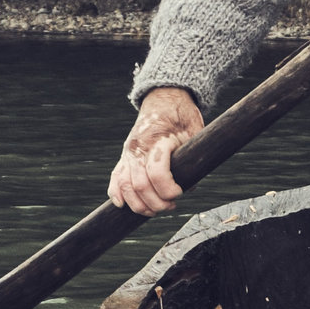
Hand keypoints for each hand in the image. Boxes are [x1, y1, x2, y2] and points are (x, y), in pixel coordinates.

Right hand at [110, 87, 203, 216]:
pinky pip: (115, 178)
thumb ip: (194, 158)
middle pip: (140, 185)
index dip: (169, 190)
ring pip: (125, 186)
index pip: (157, 173)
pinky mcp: (124, 156)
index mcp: (158, 140)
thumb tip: (190, 187)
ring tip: (154, 210)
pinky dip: (117, 194)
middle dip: (156, 203)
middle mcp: (138, 148)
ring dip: (139, 205)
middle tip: (171, 206)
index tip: (179, 194)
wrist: (163, 99)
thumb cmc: (181, 116)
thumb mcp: (194, 131)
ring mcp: (128, 153)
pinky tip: (123, 206)